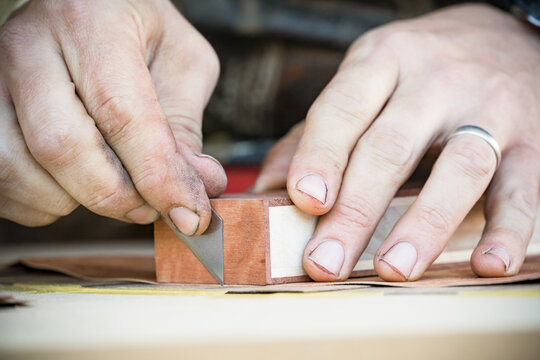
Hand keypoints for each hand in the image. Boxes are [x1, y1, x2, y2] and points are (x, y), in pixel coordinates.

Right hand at [0, 0, 225, 233]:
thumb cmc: (140, 32)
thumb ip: (186, 126)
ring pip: (19, 171)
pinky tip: (75, 186)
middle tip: (150, 207)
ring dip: (76, 201)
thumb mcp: (181, 62)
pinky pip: (1, 181)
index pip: (121, 114)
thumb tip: (200, 188)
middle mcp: (29, 47)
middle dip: (116, 197)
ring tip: (112, 187)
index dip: (157, 176)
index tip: (189, 213)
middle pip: (62, 148)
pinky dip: (43, 202)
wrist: (88, 5)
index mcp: (90, 24)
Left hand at [254, 4, 539, 280]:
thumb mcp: (364, 80)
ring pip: (459, 169)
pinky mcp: (532, 140)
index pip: (343, 109)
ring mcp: (488, 110)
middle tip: (326, 262)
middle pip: (391, 148)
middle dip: (356, 211)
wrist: (504, 33)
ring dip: (424, 225)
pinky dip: (508, 230)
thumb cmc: (418, 71)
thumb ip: (314, 134)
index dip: (321, 156)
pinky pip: (522, 188)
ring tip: (392, 268)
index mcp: (381, 63)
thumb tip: (266, 191)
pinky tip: (488, 264)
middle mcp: (435, 82)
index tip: (304, 201)